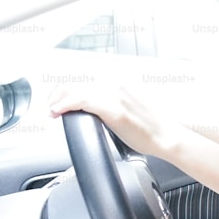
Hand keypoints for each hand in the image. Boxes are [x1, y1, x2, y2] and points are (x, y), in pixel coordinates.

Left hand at [48, 84, 184, 158]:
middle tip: (52, 107)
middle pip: (76, 84)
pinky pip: (84, 101)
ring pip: (77, 91)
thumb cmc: (149, 128)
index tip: (58, 101)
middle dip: (58, 95)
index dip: (66, 90)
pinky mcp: (115, 110)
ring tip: (52, 110)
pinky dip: (67, 104)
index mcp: (118, 84)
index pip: (84, 81)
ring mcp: (115, 96)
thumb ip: (109, 105)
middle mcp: (116, 86)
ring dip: (59, 100)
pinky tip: (58, 110)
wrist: (166, 137)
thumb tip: (91, 110)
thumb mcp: (126, 109)